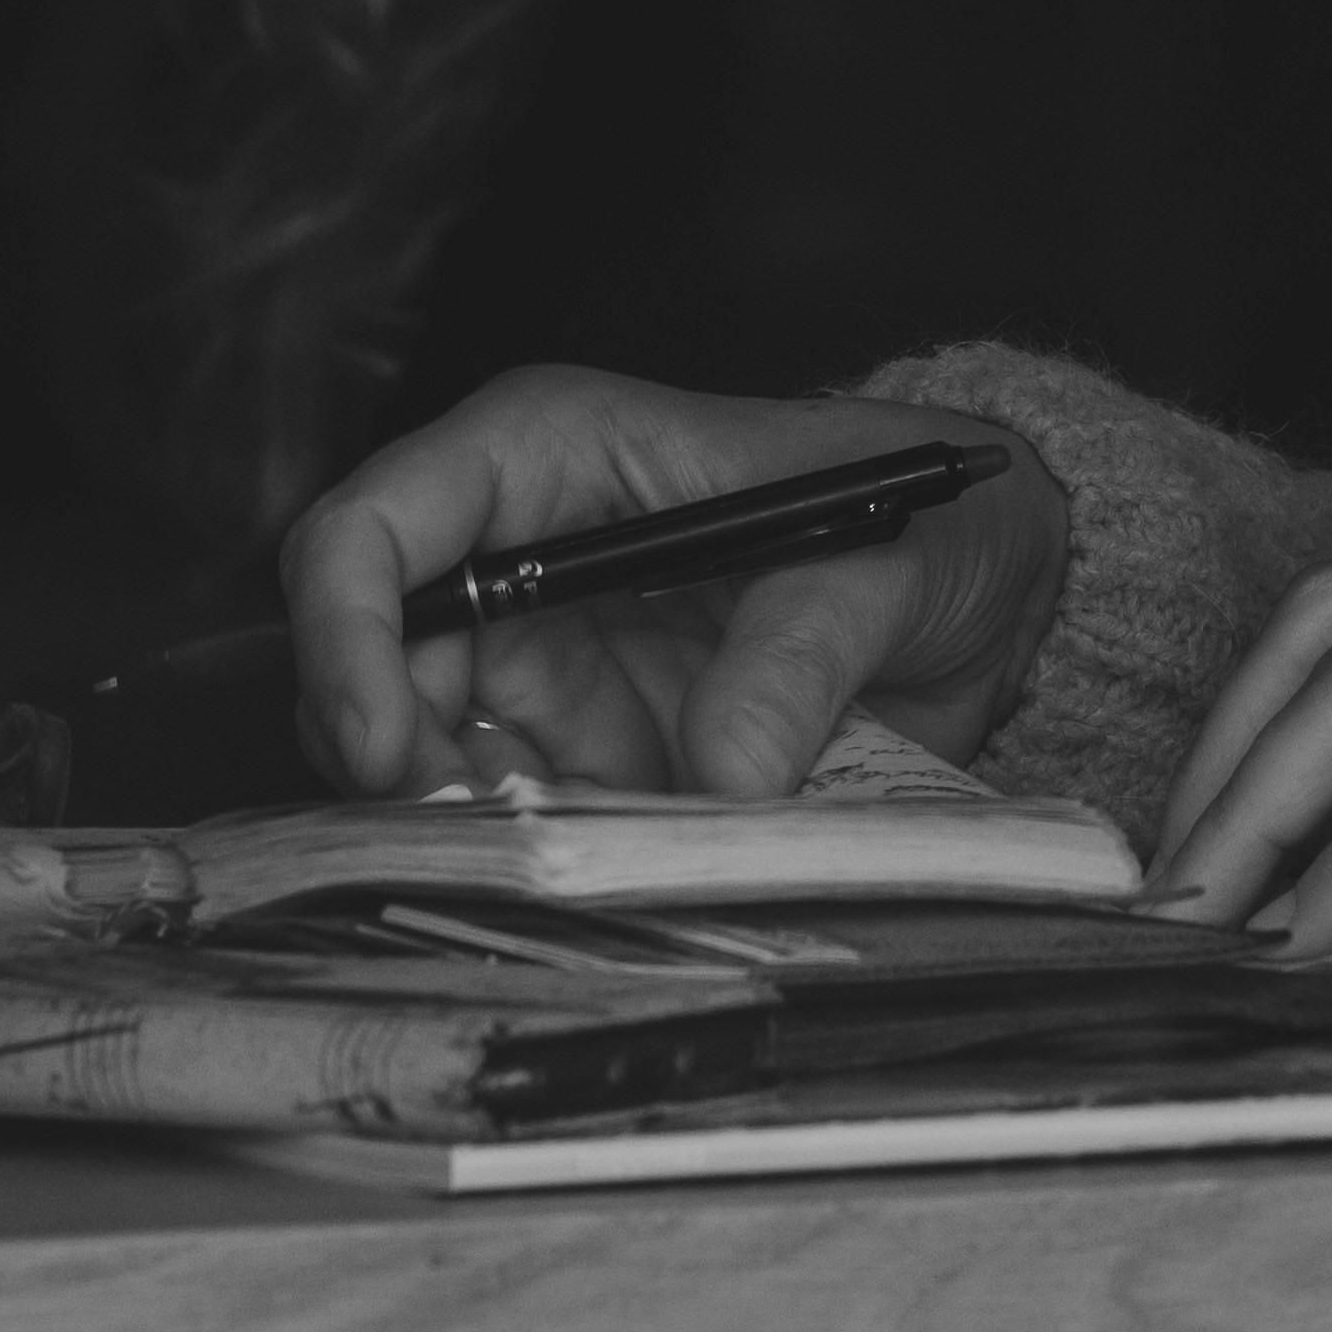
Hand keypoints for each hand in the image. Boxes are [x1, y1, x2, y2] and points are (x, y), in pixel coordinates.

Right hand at [285, 369, 1070, 805]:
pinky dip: (538, 863)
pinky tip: (611, 878)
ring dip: (465, 827)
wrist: (984, 596)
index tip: (385, 754)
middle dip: (393, 765)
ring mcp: (544, 660)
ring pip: (420, 758)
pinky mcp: (585, 752)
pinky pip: (512, 820)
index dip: (347, 635)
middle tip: (481, 846)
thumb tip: (726, 772)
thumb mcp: (885, 565)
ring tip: (571, 864)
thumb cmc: (921, 520)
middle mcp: (518, 553)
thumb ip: (801, 655)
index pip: (376, 525)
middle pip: (369, 662)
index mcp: (553, 453)